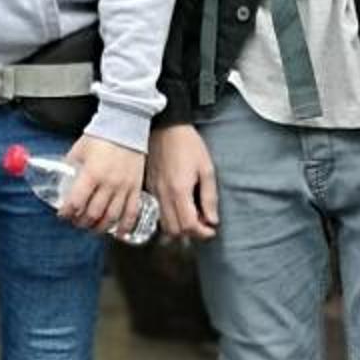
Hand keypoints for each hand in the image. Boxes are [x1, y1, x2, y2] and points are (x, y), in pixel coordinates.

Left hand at [56, 132, 147, 235]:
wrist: (126, 126)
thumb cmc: (101, 136)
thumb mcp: (78, 150)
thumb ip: (69, 165)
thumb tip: (60, 177)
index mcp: (91, 174)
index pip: (76, 202)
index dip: (67, 212)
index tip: (63, 215)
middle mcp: (108, 184)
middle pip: (93, 213)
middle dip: (81, 222)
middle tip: (76, 222)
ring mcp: (123, 187)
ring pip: (111, 217)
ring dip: (99, 227)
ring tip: (92, 227)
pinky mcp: (136, 188)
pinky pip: (131, 212)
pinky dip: (124, 226)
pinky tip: (118, 233)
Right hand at [149, 123, 218, 238]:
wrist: (165, 126)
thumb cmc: (187, 144)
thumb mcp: (206, 168)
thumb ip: (209, 197)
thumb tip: (212, 219)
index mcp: (179, 190)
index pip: (189, 226)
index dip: (202, 233)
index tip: (211, 229)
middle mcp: (163, 195)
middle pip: (174, 230)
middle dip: (190, 233)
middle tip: (202, 223)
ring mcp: (153, 192)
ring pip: (163, 225)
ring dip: (178, 227)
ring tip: (190, 216)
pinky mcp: (148, 188)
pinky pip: (156, 212)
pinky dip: (167, 218)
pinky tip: (178, 208)